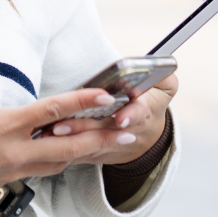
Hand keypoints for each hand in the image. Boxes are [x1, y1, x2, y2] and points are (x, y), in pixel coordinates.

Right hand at [0, 89, 151, 201]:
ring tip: (111, 144)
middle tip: (127, 132)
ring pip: (61, 160)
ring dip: (87, 152)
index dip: (81, 102)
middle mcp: (17, 149)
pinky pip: (45, 169)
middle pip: (69, 145)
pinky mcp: (11, 179)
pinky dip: (63, 159)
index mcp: (6, 125)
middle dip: (100, 139)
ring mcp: (15, 168)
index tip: (104, 95)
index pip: (52, 110)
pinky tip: (76, 154)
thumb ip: (0, 108)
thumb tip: (15, 113)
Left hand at [49, 73, 178, 165]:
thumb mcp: (165, 87)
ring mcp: (111, 146)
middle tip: (66, 125)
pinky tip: (52, 142)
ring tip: (55, 130)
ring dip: (72, 138)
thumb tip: (161, 63)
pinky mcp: (97, 154)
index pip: (138, 114)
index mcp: (144, 112)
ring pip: (91, 144)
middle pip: (106, 131)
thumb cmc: (150, 103)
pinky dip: (67, 150)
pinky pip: (82, 154)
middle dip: (86, 128)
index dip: (130, 116)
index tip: (120, 119)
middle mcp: (127, 132)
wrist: (147, 137)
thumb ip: (163, 73)